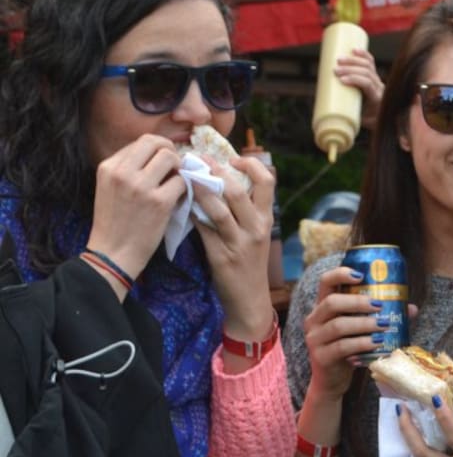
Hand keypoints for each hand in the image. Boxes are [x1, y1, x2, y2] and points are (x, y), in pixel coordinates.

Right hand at [87, 134, 186, 280]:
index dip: (158, 149)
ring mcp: (141, 186)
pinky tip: (177, 198)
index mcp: (108, 167)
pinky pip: (181, 181)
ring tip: (174, 182)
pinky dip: (183, 188)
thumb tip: (159, 151)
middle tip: (174, 168)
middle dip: (170, 152)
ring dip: (179, 168)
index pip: (141, 141)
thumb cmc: (114, 222)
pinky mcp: (159, 202)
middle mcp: (122, 172)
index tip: (162, 163)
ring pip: (171, 158)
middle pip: (156, 143)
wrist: (113, 253)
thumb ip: (129, 167)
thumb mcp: (110, 187)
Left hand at [193, 154, 275, 339]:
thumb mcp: (255, 232)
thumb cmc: (249, 261)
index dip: (250, 164)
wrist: (249, 298)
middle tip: (198, 159)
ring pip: (219, 208)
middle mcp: (257, 227)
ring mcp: (239, 242)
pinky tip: (180, 203)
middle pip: (239, 190)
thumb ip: (244, 209)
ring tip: (185, 176)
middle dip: (216, 170)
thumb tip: (221, 178)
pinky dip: (191, 213)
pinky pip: (203, 229)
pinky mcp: (221, 255)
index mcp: (266, 218)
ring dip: (200, 189)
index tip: (233, 158)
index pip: (267, 181)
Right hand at [303, 266, 383, 398]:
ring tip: (384, 325)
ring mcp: (315, 339)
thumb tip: (411, 309)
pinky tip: (376, 344)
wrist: (332, 381)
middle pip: (332, 302)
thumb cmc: (349, 348)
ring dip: (364, 324)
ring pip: (338, 326)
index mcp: (322, 306)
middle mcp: (314, 320)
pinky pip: (342, 347)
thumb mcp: (361, 330)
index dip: (340, 274)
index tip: (361, 275)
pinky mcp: (321, 357)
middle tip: (380, 305)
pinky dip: (362, 344)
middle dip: (358, 302)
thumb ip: (381, 316)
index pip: (325, 281)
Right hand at [334, 48, 383, 129]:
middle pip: (366, 73)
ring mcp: (377, 80)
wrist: (384, 119)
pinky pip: (370, 62)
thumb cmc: (368, 122)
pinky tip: (353, 50)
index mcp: (377, 98)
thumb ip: (348, 116)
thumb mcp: (360, 122)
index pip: (367, 84)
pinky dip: (363, 55)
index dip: (355, 80)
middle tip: (334, 70)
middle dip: (350, 69)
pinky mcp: (373, 76)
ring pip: (368, 66)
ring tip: (338, 59)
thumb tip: (328, 113)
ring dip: (353, 61)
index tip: (341, 80)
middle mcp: (379, 87)